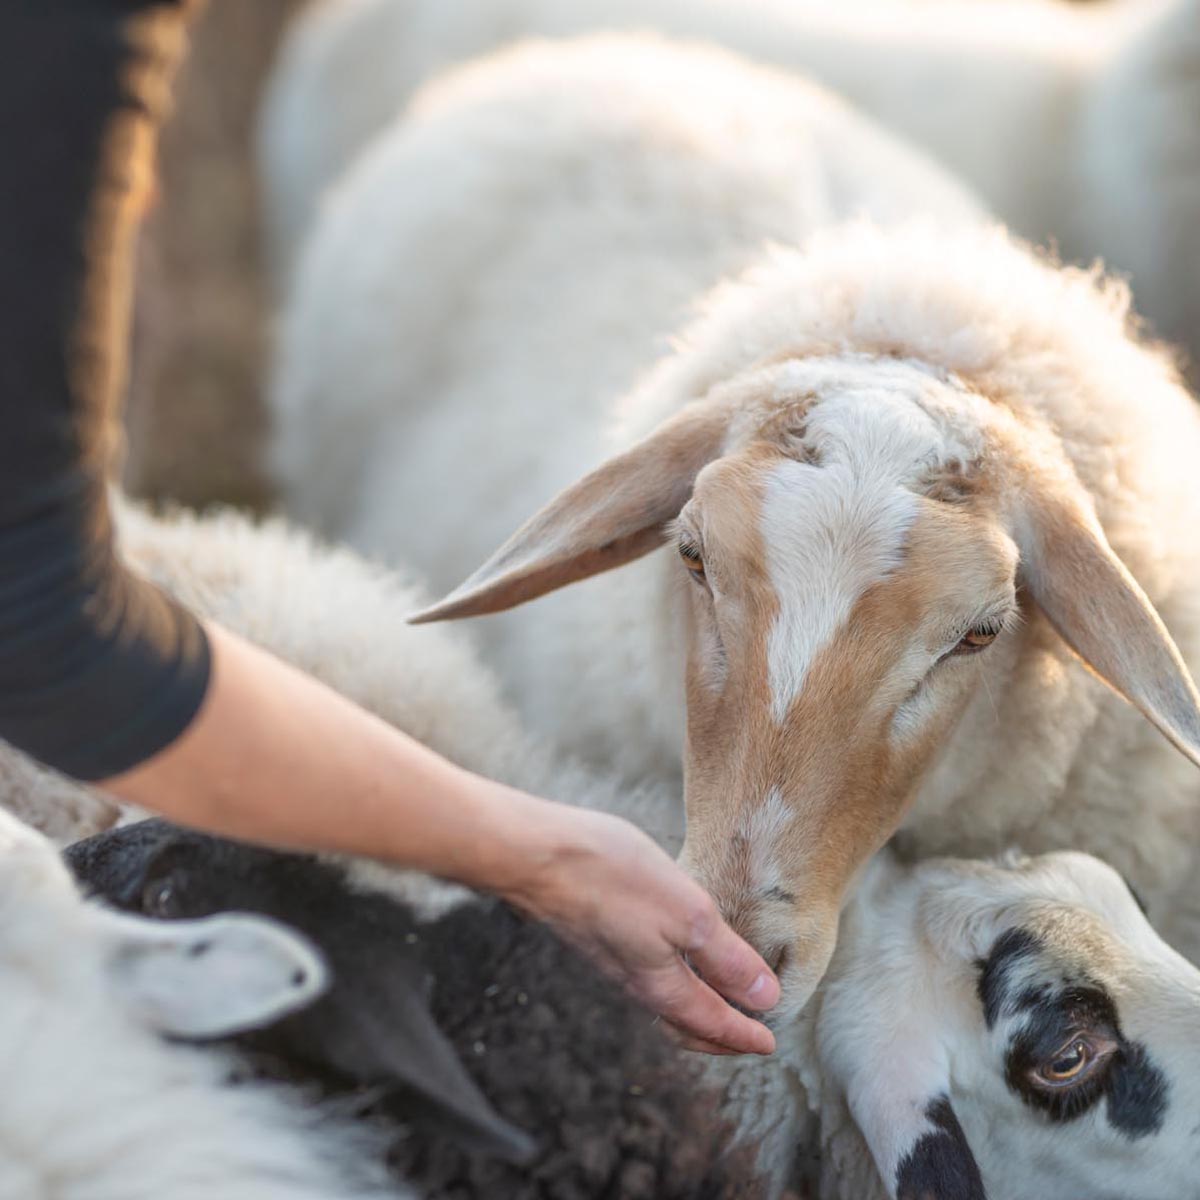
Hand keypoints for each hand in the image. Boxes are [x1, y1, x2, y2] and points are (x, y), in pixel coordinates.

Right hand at [500, 802, 779, 1054]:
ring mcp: (609, 957)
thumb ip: (725, 957)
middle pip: (682, 1022)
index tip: (768, 1043)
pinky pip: (639, 974)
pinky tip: (665, 955)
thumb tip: (764, 997)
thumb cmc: (609, 877)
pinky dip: (666, 980)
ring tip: (711, 1003)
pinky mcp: (594, 932)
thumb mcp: (687, 913)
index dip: (743, 1035)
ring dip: (691, 1010)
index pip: (711, 1022)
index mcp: (661, 982)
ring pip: (659, 1000)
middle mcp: (633, 979)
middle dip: (716, 1035)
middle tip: (744, 1038)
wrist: (533, 855)